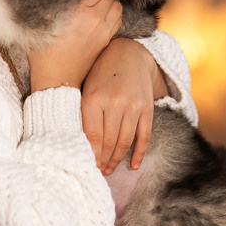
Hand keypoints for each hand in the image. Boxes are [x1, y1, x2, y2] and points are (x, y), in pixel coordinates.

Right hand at [28, 0, 121, 92]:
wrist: (55, 80)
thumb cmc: (44, 52)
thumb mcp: (41, 23)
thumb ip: (50, 2)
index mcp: (81, 13)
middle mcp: (96, 21)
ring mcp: (103, 32)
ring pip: (118, 8)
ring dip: (110, 3)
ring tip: (97, 3)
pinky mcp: (105, 41)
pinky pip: (117, 21)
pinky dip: (113, 15)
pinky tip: (101, 16)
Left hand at [81, 38, 168, 172]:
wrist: (128, 53)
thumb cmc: (100, 73)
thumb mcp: (86, 88)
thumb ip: (83, 113)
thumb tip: (79, 144)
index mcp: (94, 99)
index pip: (92, 137)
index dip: (91, 155)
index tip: (87, 166)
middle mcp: (114, 103)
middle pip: (108, 142)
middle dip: (103, 160)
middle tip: (98, 171)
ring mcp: (133, 106)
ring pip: (125, 142)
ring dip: (117, 159)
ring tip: (110, 169)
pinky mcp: (147, 108)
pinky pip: (144, 136)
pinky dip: (139, 153)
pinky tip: (134, 165)